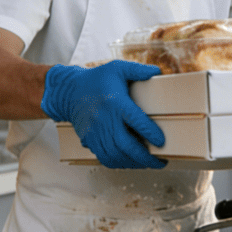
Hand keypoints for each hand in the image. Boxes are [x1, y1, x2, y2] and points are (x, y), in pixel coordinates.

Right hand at [41, 60, 165, 168]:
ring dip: (134, 163)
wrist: (69, 91)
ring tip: (148, 163)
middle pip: (126, 145)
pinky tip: (131, 162)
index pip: (135, 120)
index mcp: (115, 102)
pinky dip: (120, 164)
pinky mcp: (90, 140)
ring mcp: (96, 132)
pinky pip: (105, 158)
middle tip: (160, 161)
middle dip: (144, 157)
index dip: (149, 133)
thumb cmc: (97, 79)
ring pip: (116, 155)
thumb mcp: (117, 68)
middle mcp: (105, 120)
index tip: (161, 141)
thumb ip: (138, 70)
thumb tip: (156, 71)